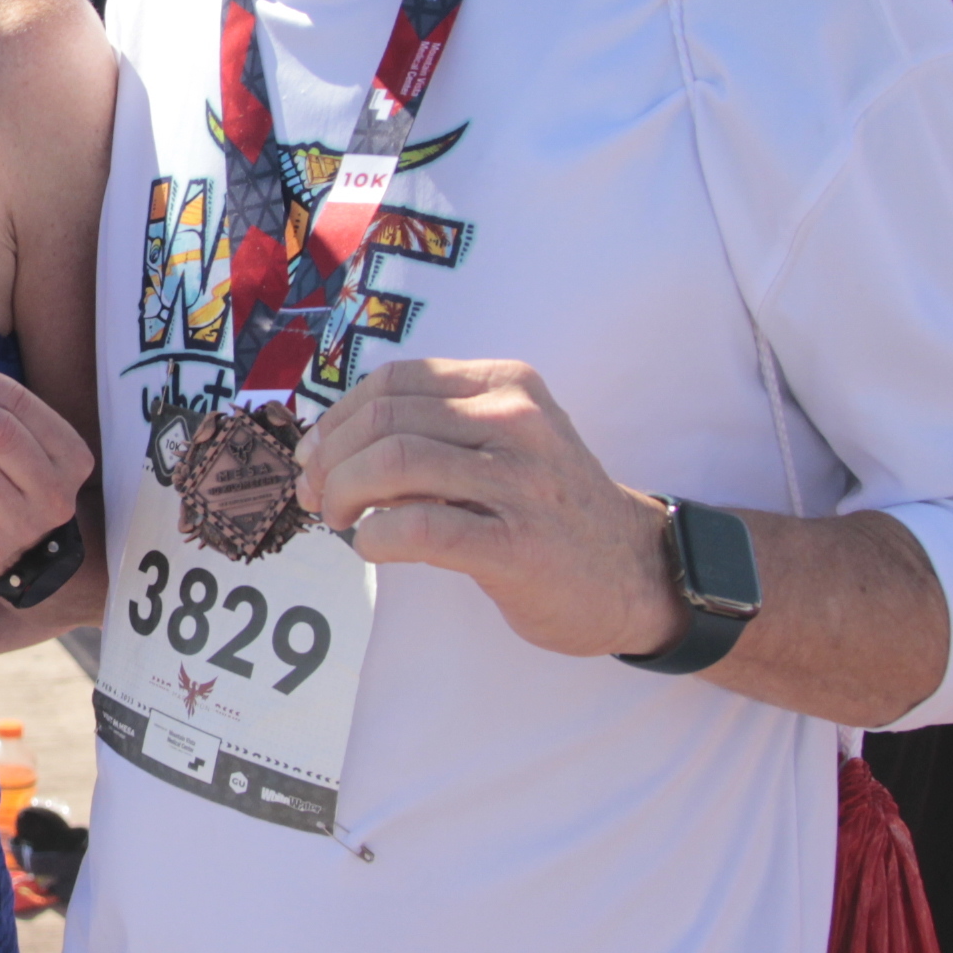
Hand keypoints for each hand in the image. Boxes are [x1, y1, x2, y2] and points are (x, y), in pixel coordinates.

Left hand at [298, 356, 680, 661]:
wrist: (636, 571)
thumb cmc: (549, 507)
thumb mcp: (503, 441)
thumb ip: (432, 431)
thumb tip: (329, 446)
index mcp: (506, 385)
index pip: (395, 381)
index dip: (338, 419)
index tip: (316, 455)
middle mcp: (516, 421)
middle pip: (384, 421)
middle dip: (330, 460)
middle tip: (316, 495)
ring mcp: (520, 483)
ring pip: (393, 465)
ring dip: (343, 494)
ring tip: (339, 519)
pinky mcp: (516, 546)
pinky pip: (418, 528)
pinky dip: (376, 537)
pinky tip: (374, 546)